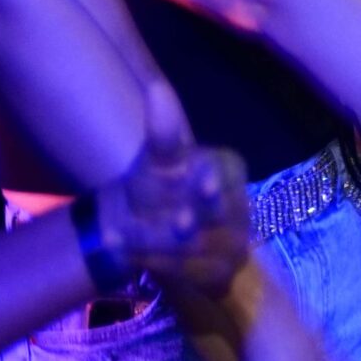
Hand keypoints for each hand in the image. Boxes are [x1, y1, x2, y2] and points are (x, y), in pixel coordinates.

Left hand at [97, 81, 249, 291]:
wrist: (148, 236)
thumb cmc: (156, 188)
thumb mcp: (158, 159)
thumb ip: (163, 128)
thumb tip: (156, 88)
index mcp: (226, 169)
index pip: (229, 171)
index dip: (217, 180)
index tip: (203, 187)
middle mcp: (238, 203)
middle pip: (220, 213)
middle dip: (195, 218)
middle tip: (175, 224)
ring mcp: (236, 239)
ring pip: (203, 245)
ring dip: (160, 245)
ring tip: (122, 239)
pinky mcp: (224, 270)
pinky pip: (196, 272)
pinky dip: (161, 266)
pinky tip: (133, 258)